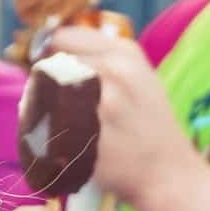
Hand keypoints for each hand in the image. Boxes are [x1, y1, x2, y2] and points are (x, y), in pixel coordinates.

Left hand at [46, 25, 196, 205]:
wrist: (168, 173)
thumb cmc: (150, 126)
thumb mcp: (139, 77)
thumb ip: (102, 58)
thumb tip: (52, 50)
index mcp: (125, 53)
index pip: (63, 36)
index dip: (49, 51)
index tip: (49, 66)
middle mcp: (112, 73)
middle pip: (49, 66)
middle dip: (45, 82)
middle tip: (56, 102)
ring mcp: (98, 106)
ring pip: (42, 96)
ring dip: (40, 107)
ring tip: (57, 122)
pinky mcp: (86, 137)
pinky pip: (44, 128)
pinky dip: (42, 133)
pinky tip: (57, 140)